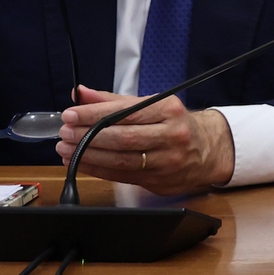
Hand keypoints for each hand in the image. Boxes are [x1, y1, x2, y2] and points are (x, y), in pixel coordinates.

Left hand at [57, 86, 233, 194]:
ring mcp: (167, 160)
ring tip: (65, 149)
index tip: (70, 114)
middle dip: (87, 135)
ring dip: (87, 155)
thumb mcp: (152, 105)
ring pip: (120, 159)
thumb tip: (81, 93)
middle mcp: (171, 134)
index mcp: (169, 110)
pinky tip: (80, 163)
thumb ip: (114, 100)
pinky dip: (96, 169)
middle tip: (64, 132)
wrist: (209, 150)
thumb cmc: (175, 124)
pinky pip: (121, 175)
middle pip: (122, 137)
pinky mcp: (159, 180)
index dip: (94, 114)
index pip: (125, 112)